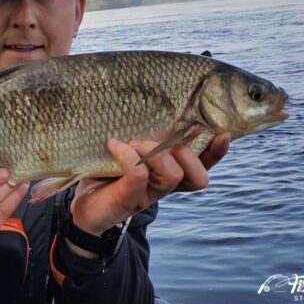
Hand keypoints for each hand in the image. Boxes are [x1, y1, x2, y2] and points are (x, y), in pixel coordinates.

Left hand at [70, 132, 230, 237]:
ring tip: (134, 142)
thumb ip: (144, 131)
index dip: (217, 153)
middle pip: (197, 176)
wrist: (81, 206)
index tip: (223, 132)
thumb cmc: (106, 169)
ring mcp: (148, 195)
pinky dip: (128, 156)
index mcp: (170, 172)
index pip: (204, 166)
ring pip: (172, 175)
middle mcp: (164, 186)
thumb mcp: (128, 147)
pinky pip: (139, 175)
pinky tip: (115, 145)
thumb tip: (153, 97)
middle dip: (185, 151)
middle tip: (161, 137)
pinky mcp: (128, 198)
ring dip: (155, 152)